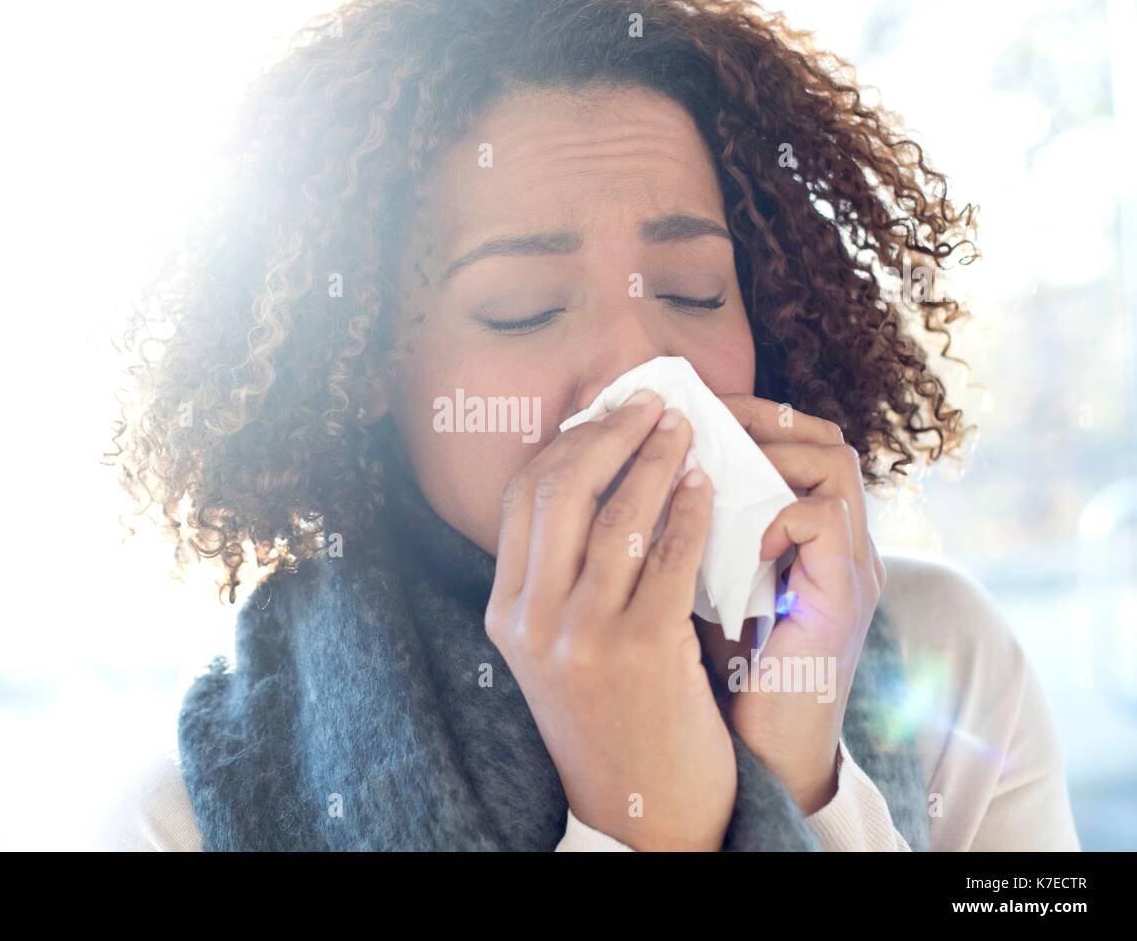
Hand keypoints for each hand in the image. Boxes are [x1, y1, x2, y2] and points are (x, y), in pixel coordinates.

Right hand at [485, 391, 735, 850]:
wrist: (642, 808)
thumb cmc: (612, 715)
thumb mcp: (559, 646)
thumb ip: (561, 574)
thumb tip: (595, 475)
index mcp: (504, 613)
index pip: (522, 499)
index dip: (567, 443)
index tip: (606, 413)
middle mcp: (532, 621)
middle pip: (559, 490)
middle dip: (608, 433)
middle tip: (649, 404)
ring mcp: (584, 636)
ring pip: (617, 514)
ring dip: (655, 458)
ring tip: (684, 429)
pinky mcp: (643, 649)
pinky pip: (670, 553)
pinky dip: (690, 508)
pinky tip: (707, 485)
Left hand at [698, 395, 884, 814]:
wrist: (760, 761)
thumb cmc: (716, 676)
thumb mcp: (694, 587)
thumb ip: (682, 535)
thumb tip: (620, 476)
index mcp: (805, 537)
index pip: (797, 438)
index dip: (743, 414)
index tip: (678, 411)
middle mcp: (840, 544)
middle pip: (824, 435)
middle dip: (754, 416)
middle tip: (688, 418)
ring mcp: (851, 570)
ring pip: (835, 462)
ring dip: (764, 455)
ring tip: (703, 467)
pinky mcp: (846, 601)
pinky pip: (825, 518)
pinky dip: (774, 514)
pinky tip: (733, 539)